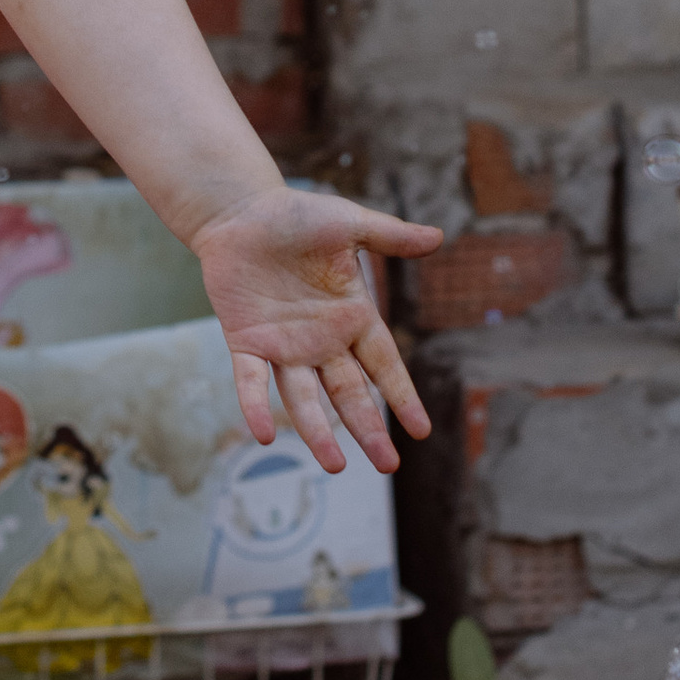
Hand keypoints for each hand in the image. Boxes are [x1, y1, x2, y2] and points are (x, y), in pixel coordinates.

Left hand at [193, 187, 439, 476]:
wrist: (241, 212)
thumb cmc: (296, 217)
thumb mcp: (348, 224)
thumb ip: (389, 236)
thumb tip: (439, 238)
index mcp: (352, 317)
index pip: (383, 365)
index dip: (401, 396)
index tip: (421, 430)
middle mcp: (321, 341)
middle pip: (350, 393)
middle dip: (368, 428)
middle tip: (387, 465)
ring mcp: (283, 346)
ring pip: (305, 397)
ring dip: (318, 431)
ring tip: (336, 467)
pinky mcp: (246, 341)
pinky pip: (252, 380)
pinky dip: (255, 406)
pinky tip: (263, 435)